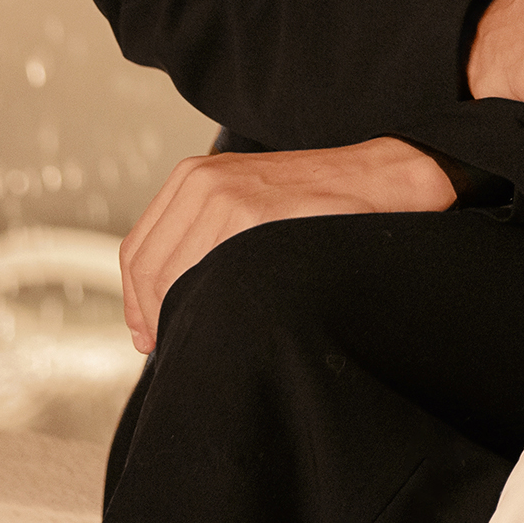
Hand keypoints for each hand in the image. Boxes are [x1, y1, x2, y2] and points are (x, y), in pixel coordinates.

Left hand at [118, 137, 453, 352]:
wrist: (386, 179)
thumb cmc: (323, 204)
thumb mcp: (248, 201)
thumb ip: (204, 235)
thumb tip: (160, 306)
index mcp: (194, 177)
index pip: (137, 253)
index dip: (137, 302)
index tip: (151, 334)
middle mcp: (203, 181)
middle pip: (149, 270)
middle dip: (157, 314)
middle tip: (177, 345)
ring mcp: (227, 195)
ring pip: (175, 278)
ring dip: (187, 312)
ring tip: (212, 333)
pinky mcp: (253, 212)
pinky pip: (210, 275)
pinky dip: (212, 303)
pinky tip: (232, 317)